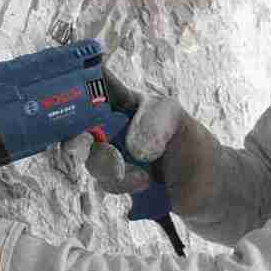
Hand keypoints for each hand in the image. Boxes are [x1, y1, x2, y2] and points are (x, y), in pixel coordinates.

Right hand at [61, 77, 220, 216]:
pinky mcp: (115, 180)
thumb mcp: (177, 119)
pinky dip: (123, 184)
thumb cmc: (192, 142)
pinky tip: (146, 182)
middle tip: (84, 144)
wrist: (207, 188)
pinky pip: (104, 181)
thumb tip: (133, 147)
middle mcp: (110, 125)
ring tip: (144, 173)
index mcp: (123, 100)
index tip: (63, 86)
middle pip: (77, 125)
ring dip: (112, 167)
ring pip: (91, 157)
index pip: (93, 84)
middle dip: (76, 136)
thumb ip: (155, 123)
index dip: (74, 82)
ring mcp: (111, 153)